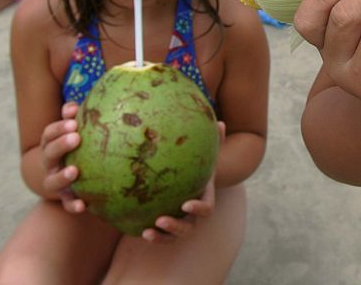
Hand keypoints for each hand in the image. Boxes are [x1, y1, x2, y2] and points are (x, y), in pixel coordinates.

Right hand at [40, 102, 85, 212]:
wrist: (67, 178)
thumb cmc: (76, 146)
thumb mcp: (73, 131)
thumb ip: (73, 118)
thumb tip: (74, 106)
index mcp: (51, 145)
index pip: (49, 134)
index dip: (59, 127)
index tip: (73, 121)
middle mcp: (50, 164)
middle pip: (49, 154)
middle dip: (61, 145)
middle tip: (76, 137)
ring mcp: (56, 182)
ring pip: (53, 181)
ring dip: (62, 176)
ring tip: (74, 171)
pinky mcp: (66, 198)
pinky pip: (68, 204)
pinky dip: (73, 205)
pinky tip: (83, 206)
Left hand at [141, 122, 226, 242]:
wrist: (193, 180)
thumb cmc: (199, 163)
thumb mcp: (206, 154)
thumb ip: (214, 141)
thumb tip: (219, 122)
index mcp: (205, 197)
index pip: (206, 208)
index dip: (198, 208)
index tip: (185, 204)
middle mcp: (195, 214)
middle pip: (190, 227)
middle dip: (176, 227)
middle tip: (161, 220)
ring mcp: (182, 223)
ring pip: (175, 236)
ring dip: (163, 236)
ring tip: (147, 232)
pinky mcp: (169, 228)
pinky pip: (162, 236)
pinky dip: (154, 237)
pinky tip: (140, 232)